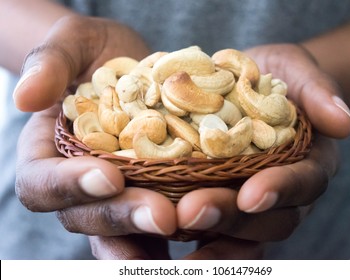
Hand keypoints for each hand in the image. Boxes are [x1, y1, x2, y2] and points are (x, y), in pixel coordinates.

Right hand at [14, 15, 175, 258]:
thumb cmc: (96, 52)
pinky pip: (160, 219)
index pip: (43, 184)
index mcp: (48, 155)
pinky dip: (180, 231)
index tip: (110, 176)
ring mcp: (118, 193)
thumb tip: (26, 97)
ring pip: (125, 230)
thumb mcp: (72, 44)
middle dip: (124, 217)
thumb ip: (50, 64)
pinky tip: (205, 232)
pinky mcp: (152, 192)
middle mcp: (80, 184)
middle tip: (162, 216)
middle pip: (89, 216)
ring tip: (186, 232)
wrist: (133, 63)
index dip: (71, 186)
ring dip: (153, 238)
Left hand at [89, 44, 349, 258]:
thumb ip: (318, 91)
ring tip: (170, 222)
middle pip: (266, 218)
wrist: (243, 81)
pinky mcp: (218, 199)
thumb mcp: (296, 69)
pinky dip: (187, 232)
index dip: (280, 191)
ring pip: (237, 230)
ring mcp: (249, 200)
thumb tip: (343, 123)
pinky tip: (157, 231)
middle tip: (193, 211)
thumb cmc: (273, 74)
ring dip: (206, 231)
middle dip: (231, 216)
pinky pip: (209, 227)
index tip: (252, 194)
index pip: (303, 183)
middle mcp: (282, 191)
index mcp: (308, 163)